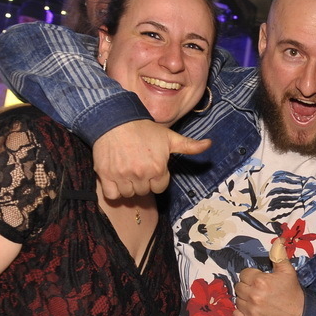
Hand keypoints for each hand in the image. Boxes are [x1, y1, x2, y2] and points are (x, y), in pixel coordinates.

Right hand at [92, 120, 210, 198]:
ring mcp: (122, 176)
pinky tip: (116, 179)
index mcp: (158, 168)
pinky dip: (114, 191)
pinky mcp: (105, 175)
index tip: (151, 168)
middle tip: (138, 168)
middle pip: (144, 192)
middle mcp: (140, 174)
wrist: (115, 120)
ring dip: (128, 187)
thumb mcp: (170, 137)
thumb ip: (190, 145)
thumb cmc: (144, 129)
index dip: (156, 179)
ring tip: (127, 172)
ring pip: (129, 194)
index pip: (160, 188)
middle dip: (143, 182)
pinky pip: (112, 195)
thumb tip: (210, 143)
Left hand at [233, 238, 304, 315]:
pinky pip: (236, 314)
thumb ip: (279, 254)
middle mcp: (253, 296)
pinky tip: (252, 310)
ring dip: (245, 299)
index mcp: (260, 281)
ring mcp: (250, 312)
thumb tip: (277, 240)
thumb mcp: (288, 271)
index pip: (244, 274)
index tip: (260, 279)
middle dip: (247, 286)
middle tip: (259, 290)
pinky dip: (241, 312)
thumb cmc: (293, 292)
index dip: (252, 276)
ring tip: (257, 300)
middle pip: (239, 287)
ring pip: (237, 300)